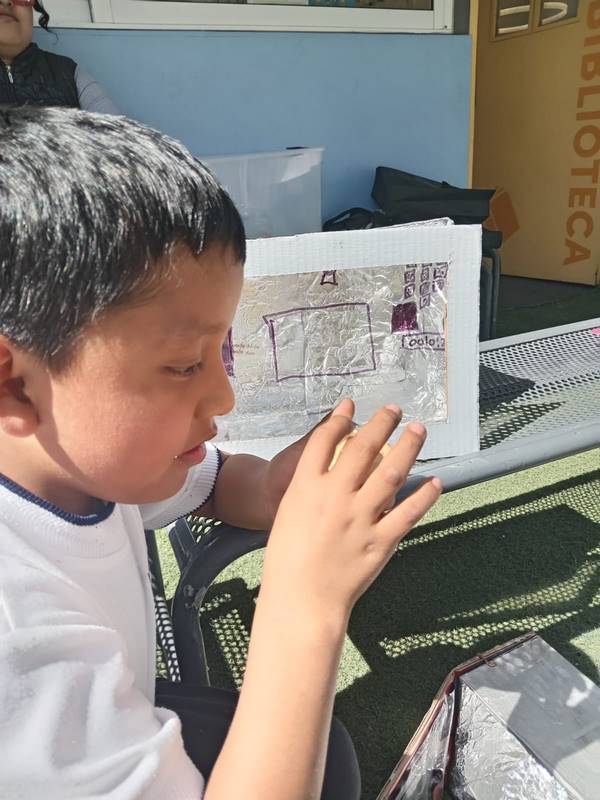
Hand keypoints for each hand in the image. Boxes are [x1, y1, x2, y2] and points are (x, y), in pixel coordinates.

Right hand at [259, 400, 441, 619]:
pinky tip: (434, 481)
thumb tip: (331, 471)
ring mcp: (360, 518)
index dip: (338, 419)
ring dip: (408, 447)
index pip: (323, 441)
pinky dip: (424, 495)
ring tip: (418, 430)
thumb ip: (310, 491)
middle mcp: (334, 497)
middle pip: (361, 447)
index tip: (350, 406)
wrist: (301, 600)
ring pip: (390, 472)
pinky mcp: (380, 541)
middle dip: (380, 423)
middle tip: (394, 408)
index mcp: (305, 488)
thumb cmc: (288, 560)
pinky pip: (408, 512)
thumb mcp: (289, 514)